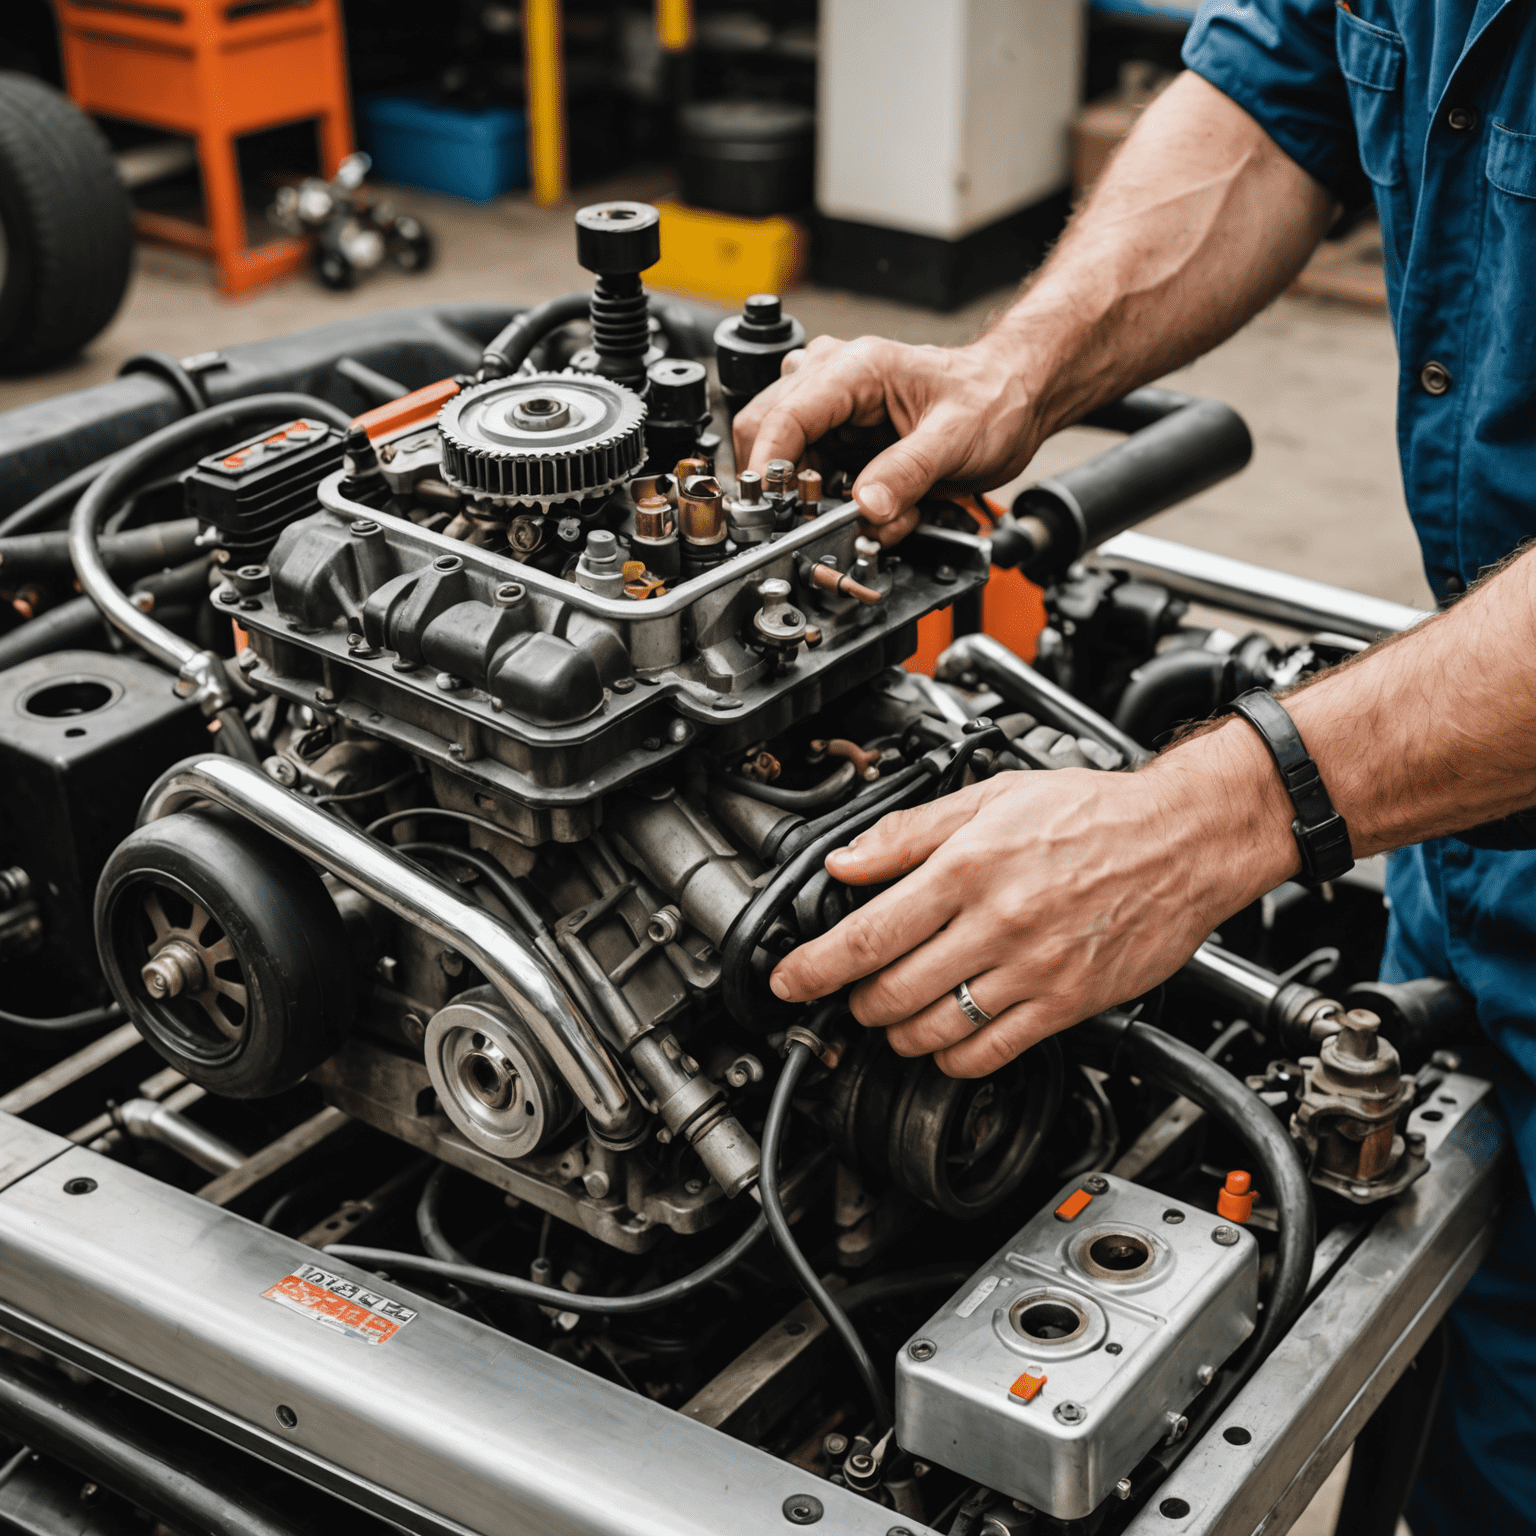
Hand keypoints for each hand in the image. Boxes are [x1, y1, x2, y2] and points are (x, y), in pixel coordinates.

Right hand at [731, 334, 1040, 546]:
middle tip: (821, 518)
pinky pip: (810, 475)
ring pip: (783, 459)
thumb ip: (907, 474)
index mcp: (855, 368)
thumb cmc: (991, 399)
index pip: (782, 416)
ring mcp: (830, 408)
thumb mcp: (956, 439)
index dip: (769, 467)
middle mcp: (831, 380)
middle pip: (764, 433)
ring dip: (815, 498)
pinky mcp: (837, 436)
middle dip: (787, 485)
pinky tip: (875, 505)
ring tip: (872, 512)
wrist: (1013, 398)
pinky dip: (832, 501)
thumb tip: (864, 507)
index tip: (773, 509)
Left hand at [768, 731, 1297, 1076]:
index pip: (865, 935)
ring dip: (898, 1032)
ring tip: (896, 1014)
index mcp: (967, 867)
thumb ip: (909, 834)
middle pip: (890, 992)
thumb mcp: (990, 797)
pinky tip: (946, 1039)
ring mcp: (1033, 969)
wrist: (1183, 838)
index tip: (789, 982)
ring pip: (934, 1029)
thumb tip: (846, 861)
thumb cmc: (1092, 813)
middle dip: (855, 1003)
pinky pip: (990, 1052)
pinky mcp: (1067, 1003)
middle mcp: (996, 923)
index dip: (813, 968)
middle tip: (851, 993)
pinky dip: (952, 1058)